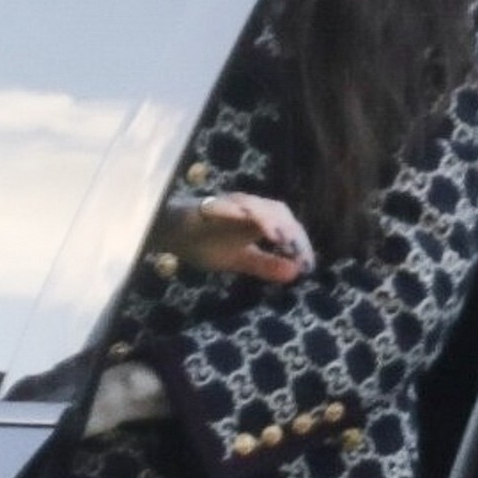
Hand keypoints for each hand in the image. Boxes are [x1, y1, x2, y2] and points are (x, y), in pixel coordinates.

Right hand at [166, 192, 313, 282]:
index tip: (308, 265)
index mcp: (257, 219)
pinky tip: (245, 222)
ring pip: (255, 206)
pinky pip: (222, 207)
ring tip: (281, 239)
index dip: (300, 243)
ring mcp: (226, 204)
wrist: (169, 233)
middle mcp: (246, 207)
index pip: (288, 225)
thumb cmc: (205, 241)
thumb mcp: (239, 259)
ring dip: (270, 220)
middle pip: (278, 211)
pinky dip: (236, 212)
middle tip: (300, 255)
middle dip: (291, 232)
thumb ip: (266, 265)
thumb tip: (296, 272)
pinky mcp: (205, 206)